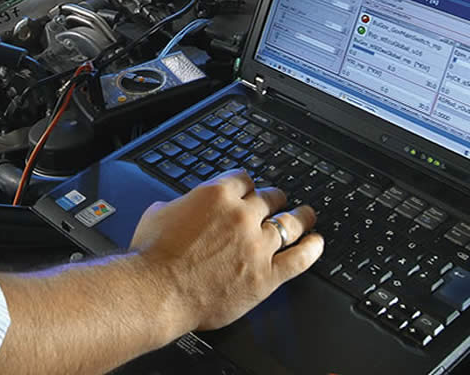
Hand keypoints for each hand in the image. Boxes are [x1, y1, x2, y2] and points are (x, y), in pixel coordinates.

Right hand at [128, 169, 323, 330]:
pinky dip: (312, 249)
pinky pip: (299, 259)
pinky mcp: (266, 275)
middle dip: (273, 199)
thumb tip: (185, 206)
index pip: (244, 178)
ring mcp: (257, 245)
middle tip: (277, 202)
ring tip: (307, 216)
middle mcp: (242, 216)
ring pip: (289, 224)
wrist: (157, 292)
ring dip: (300, 218)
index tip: (251, 190)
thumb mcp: (160, 212)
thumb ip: (182, 204)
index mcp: (217, 195)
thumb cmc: (152, 257)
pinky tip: (317, 244)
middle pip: (269, 198)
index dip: (248, 184)